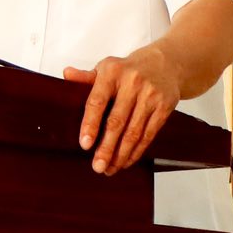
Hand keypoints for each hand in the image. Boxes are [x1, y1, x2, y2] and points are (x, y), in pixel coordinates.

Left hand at [64, 47, 181, 173]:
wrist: (165, 63)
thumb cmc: (128, 70)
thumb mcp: (106, 68)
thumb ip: (86, 77)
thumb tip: (66, 75)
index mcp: (112, 72)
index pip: (97, 101)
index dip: (90, 124)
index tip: (85, 144)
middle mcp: (132, 83)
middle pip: (117, 121)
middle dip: (106, 147)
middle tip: (97, 166)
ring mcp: (150, 96)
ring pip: (134, 132)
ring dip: (121, 154)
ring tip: (110, 168)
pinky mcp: (164, 107)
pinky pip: (149, 134)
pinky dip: (137, 150)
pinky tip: (126, 160)